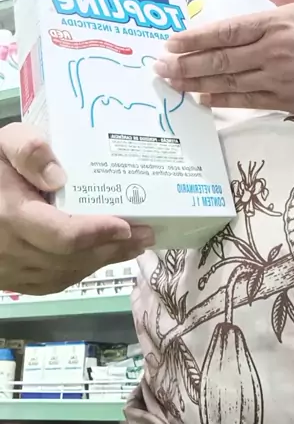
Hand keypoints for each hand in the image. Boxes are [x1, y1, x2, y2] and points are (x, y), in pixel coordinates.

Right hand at [0, 123, 154, 294]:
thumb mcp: (6, 143)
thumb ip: (29, 150)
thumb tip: (58, 176)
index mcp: (12, 215)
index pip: (62, 236)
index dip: (97, 233)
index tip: (128, 226)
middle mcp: (10, 250)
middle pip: (70, 259)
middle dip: (112, 249)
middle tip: (147, 234)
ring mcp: (9, 269)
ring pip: (63, 274)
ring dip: (101, 262)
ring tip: (134, 246)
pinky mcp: (12, 277)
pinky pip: (50, 282)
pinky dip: (80, 271)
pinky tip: (101, 257)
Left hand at [156, 0, 293, 115]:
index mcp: (277, 23)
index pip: (226, 30)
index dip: (195, 37)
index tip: (171, 41)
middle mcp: (272, 51)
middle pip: (219, 59)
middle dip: (184, 63)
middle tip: (157, 66)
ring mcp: (278, 79)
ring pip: (227, 82)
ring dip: (195, 82)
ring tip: (170, 83)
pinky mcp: (287, 101)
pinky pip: (246, 102)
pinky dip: (222, 101)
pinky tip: (202, 100)